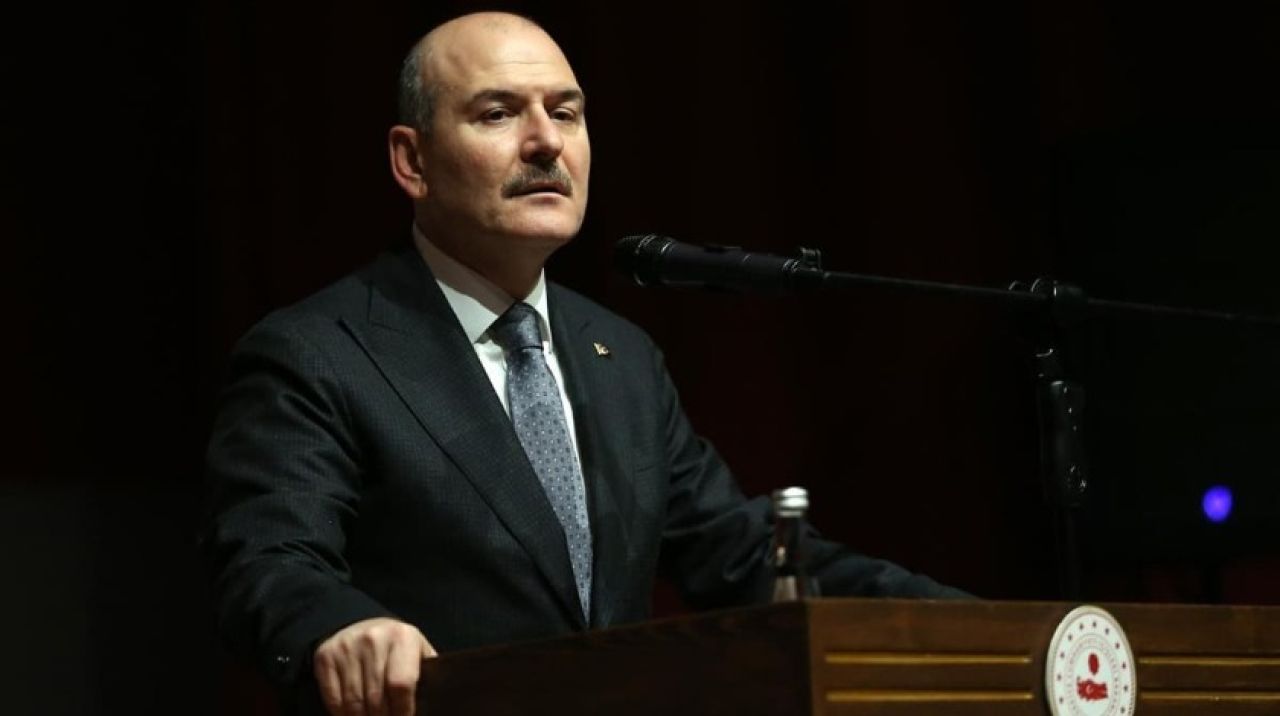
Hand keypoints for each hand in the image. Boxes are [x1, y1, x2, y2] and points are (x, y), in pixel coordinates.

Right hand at [313, 617, 436, 715]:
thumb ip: (426, 675)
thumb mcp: (418, 651)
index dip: (403, 711)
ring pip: (353, 702)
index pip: (401, 685)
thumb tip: (432, 706)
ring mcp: (347, 647)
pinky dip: (342, 715)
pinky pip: (333, 699)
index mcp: (403, 638)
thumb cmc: (396, 647)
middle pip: (376, 698)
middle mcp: (374, 639)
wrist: (359, 623)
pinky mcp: (325, 657)